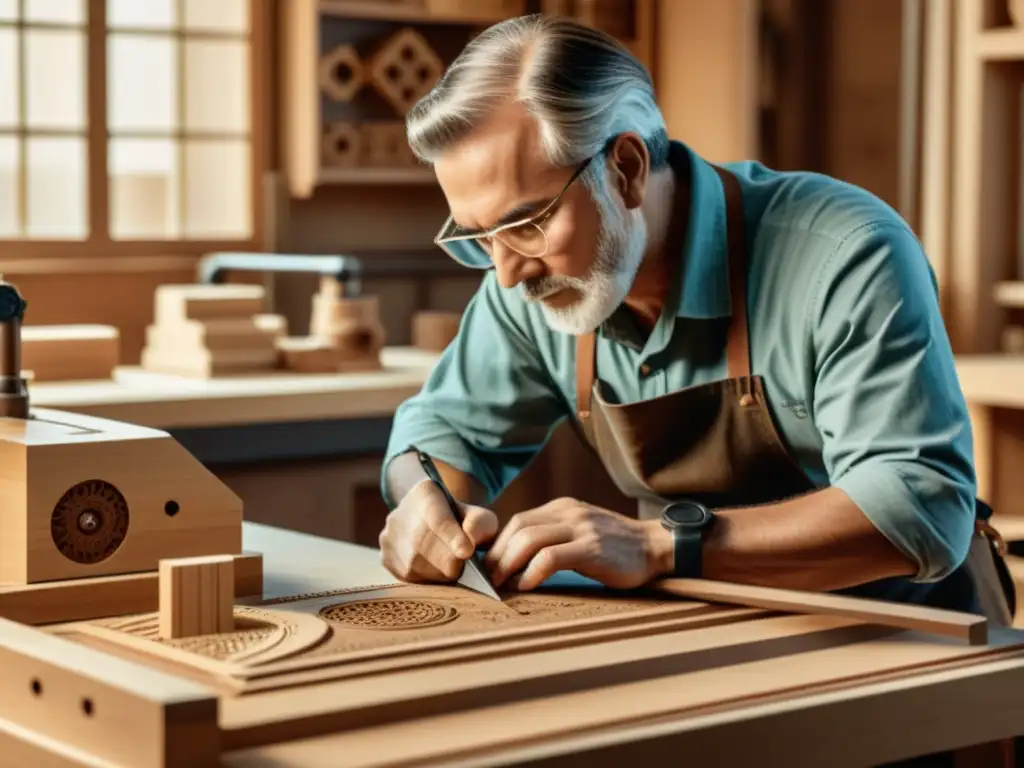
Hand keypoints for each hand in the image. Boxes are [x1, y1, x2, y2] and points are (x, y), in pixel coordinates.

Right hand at [379, 478, 498, 583]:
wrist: (433, 524)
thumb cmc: (461, 522)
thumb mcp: (477, 516)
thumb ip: (481, 524)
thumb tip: (472, 539)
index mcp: (425, 494)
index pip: (437, 517)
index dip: (451, 536)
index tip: (467, 552)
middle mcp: (400, 513)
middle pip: (423, 544)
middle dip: (448, 561)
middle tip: (464, 568)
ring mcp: (389, 537)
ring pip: (414, 565)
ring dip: (438, 574)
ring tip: (452, 570)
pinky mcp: (385, 558)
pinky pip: (407, 577)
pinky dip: (426, 580)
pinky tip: (437, 572)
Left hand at [482, 498, 671, 591]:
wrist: (654, 547)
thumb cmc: (615, 548)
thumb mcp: (580, 531)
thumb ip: (554, 536)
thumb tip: (517, 560)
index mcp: (562, 507)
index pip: (518, 520)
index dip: (498, 543)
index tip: (489, 566)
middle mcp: (568, 512)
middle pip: (518, 528)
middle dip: (498, 554)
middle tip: (488, 579)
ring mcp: (580, 528)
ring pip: (529, 539)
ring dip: (508, 563)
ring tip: (501, 584)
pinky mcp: (591, 548)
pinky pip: (550, 557)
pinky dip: (532, 572)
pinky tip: (526, 586)